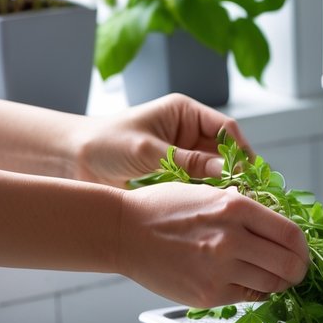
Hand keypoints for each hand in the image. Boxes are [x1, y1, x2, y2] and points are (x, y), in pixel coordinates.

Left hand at [75, 94, 253, 187]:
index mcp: (184, 113)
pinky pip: (199, 186)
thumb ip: (187, 161)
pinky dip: (206, 196)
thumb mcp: (147, 151)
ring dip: (222, 186)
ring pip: (215, 171)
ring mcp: (183, 156)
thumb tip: (225, 171)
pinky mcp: (175, 177)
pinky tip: (212, 208)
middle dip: (235, 172)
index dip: (240, 149)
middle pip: (224, 152)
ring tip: (230, 204)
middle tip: (245, 194)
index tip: (249, 172)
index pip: (224, 128)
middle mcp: (188, 133)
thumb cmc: (104, 144)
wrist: (73, 162)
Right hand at [117, 182, 309, 305]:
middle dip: (298, 271)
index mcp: (236, 208)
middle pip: (289, 265)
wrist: (124, 231)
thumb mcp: (210, 193)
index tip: (301, 252)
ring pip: (271, 285)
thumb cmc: (164, 209)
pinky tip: (244, 282)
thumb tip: (278, 226)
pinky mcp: (208, 294)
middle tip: (296, 271)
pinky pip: (246, 297)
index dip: (303, 248)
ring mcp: (219, 270)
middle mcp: (231, 239)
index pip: (291, 234)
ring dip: (278, 284)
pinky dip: (252, 292)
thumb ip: (245, 209)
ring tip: (272, 277)